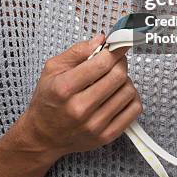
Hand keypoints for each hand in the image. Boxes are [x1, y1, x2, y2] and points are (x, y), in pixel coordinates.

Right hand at [23, 33, 142, 159]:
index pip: (102, 64)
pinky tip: (119, 94)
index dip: (114, 51)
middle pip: (118, 76)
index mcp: (64, 88)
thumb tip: (101, 40)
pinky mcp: (106, 137)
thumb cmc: (48, 99)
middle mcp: (80, 109)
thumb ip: (77, 51)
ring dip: (125, 80)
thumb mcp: (53, 69)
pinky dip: (132, 97)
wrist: (42, 136)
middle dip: (120, 63)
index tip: (118, 45)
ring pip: (128, 91)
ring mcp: (94, 125)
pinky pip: (134, 109)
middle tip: (115, 61)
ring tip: (113, 80)